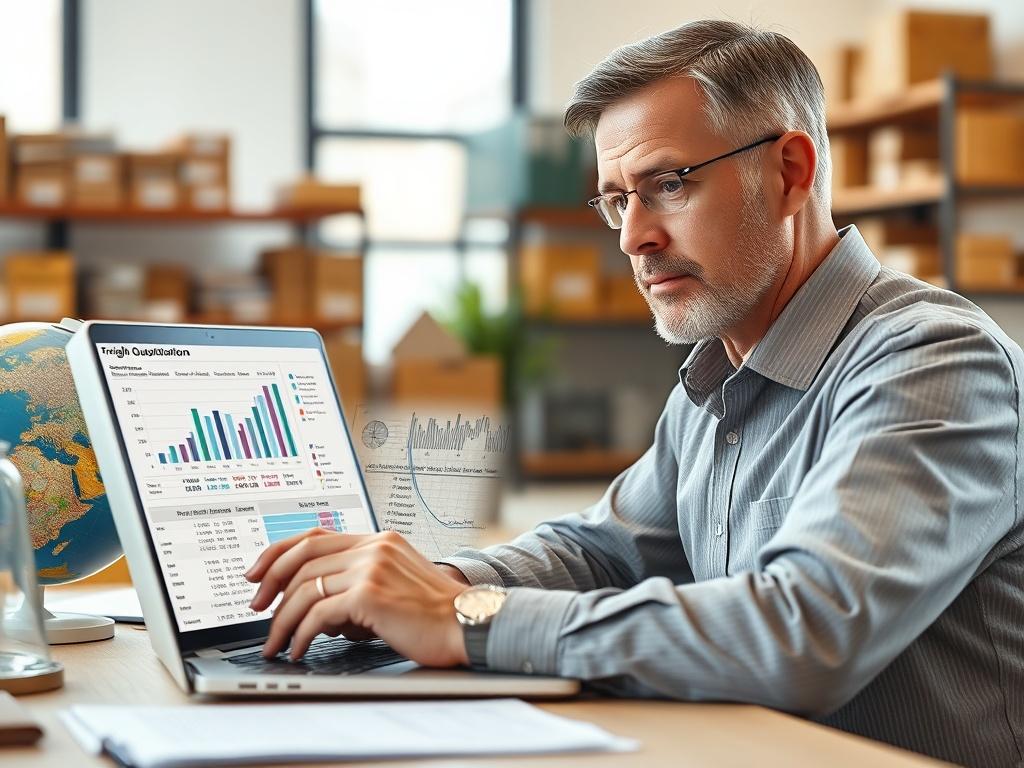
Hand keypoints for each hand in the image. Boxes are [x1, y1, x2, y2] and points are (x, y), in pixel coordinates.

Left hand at [244, 528, 470, 666]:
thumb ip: (361, 580)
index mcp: (378, 540)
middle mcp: (373, 547)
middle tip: (255, 609)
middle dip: (270, 584)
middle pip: (302, 558)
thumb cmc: (437, 613)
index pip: (315, 536)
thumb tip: (318, 602)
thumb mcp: (397, 582)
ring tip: (276, 642)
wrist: (469, 623)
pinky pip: (318, 613)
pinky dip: (301, 634)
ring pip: (305, 589)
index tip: (258, 574)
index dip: (279, 553)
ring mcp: (371, 568)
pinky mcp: (369, 595)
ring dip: (283, 619)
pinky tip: (299, 648)